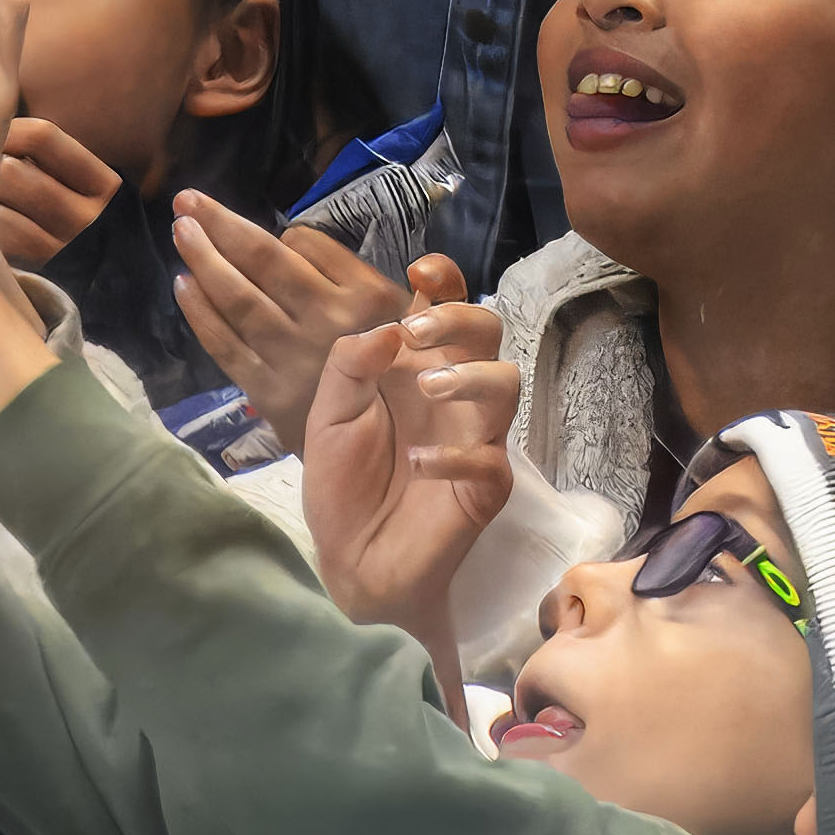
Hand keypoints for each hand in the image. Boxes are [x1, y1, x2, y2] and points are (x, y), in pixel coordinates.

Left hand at [169, 189, 418, 453]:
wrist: (386, 456)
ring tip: (180, 228)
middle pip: (266, 263)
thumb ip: (358, 275)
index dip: (274, 232)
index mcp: (368, 296)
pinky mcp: (268, 391)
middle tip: (186, 199)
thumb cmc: (397, 376)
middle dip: (222, 227)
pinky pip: (227, 347)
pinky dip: (202, 316)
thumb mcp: (408, 315)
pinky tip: (182, 286)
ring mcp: (296, 357)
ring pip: (242, 299)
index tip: (245, 224)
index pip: (306, 245)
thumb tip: (292, 239)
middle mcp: (331, 322)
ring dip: (204, 260)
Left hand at [298, 279, 510, 669]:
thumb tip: (387, 328)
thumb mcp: (327, 418)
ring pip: (506, 383)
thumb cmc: (343, 486)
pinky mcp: (484, 486)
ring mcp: (474, 438)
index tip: (421, 270)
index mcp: (413, 370)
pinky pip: (489, 459)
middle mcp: (451, 395)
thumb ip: (349, 367)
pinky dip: (454, 456)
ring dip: (467, 377)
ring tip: (426, 390)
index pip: (445, 309)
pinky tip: (418, 464)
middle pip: (488, 332)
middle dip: (460, 320)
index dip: (445, 282)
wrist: (352, 563)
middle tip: (418, 333)